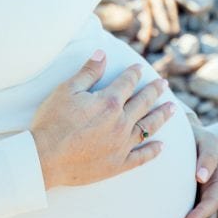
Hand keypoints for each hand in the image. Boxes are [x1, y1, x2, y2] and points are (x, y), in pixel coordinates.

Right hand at [30, 52, 174, 189]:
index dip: (134, 73)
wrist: (44, 158)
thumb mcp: (67, 90)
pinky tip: (161, 146)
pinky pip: (141, 157)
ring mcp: (121, 144)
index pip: (127, 82)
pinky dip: (152, 151)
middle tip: (164, 84)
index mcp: (109, 102)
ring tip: (172, 108)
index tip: (140, 68)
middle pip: (143, 102)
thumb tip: (102, 53)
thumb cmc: (52, 121)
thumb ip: (88, 72)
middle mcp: (120, 122)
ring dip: (161, 116)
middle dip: (154, 91)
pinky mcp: (118, 164)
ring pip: (148, 127)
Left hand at [171, 115, 217, 217]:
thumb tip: (202, 177)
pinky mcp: (198, 204)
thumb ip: (206, 155)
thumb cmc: (191, 135)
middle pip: (212, 213)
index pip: (215, 195)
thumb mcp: (202, 138)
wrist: (182, 134)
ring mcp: (207, 196)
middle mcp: (215, 186)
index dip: (203, 209)